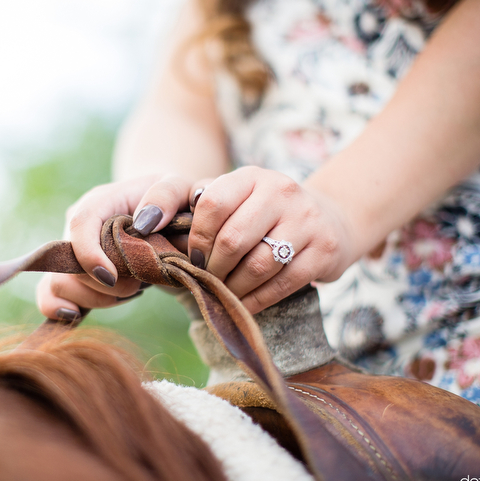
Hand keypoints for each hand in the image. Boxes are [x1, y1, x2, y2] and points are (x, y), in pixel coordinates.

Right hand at [37, 174, 195, 319]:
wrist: (163, 216)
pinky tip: (78, 313)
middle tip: (140, 282)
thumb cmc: (171, 203)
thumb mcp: (179, 188)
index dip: (89, 254)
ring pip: (60, 284)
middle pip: (70, 263)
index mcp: (101, 201)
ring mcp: (71, 251)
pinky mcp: (70, 273)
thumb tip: (145, 222)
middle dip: (107, 285)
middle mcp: (78, 226)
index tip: (111, 277)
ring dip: (97, 298)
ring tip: (130, 289)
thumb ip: (166, 195)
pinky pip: (48, 296)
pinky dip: (61, 309)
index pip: (80, 223)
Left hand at [187, 166, 356, 313]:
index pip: (212, 204)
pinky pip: (283, 283)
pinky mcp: (324, 249)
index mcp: (251, 176)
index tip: (192, 258)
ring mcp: (306, 219)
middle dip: (213, 269)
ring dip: (234, 288)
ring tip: (224, 294)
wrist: (329, 219)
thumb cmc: (265, 214)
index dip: (196, 237)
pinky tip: (245, 303)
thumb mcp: (236, 198)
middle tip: (207, 281)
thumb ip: (197, 205)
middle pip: (233, 239)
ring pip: (258, 265)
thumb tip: (149, 221)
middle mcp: (281, 191)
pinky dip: (257, 300)